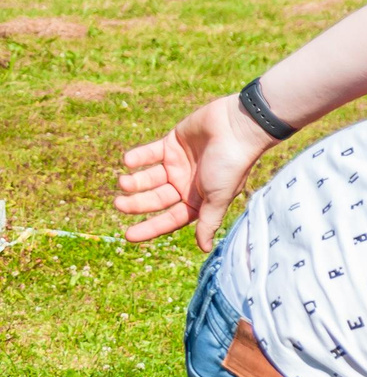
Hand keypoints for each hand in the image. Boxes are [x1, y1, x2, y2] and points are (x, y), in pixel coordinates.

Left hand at [116, 96, 275, 250]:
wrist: (236, 128)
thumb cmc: (231, 165)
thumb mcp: (218, 197)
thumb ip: (207, 221)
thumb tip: (204, 249)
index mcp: (198, 200)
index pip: (170, 218)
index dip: (150, 228)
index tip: (128, 236)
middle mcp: (186, 185)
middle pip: (156, 199)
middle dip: (137, 203)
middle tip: (119, 204)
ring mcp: (178, 164)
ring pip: (149, 178)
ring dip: (135, 182)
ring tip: (123, 182)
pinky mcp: (172, 143)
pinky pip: (149, 153)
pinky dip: (137, 157)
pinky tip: (129, 161)